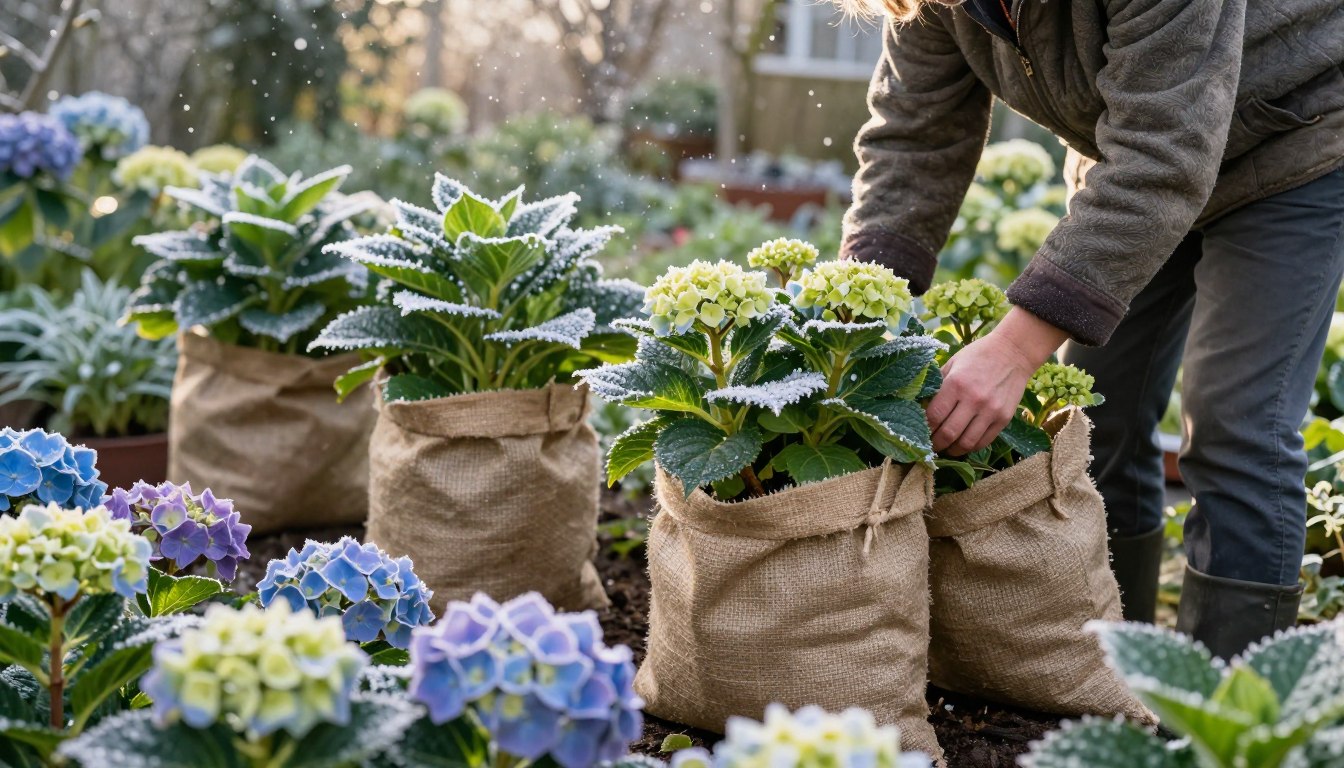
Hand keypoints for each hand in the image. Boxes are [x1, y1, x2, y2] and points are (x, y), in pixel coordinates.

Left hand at [927, 308, 1067, 454]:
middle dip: (935, 444)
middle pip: (948, 433)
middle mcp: (974, 399)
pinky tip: (963, 444)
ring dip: (952, 450)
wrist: (1014, 352)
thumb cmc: (978, 355)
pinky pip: (984, 441)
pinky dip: (970, 447)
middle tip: (930, 446)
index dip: (924, 429)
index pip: (934, 416)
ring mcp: (991, 411)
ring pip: (966, 442)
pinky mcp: (1004, 418)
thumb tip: (920, 407)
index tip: (920, 432)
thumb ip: (937, 385)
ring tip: (945, 448)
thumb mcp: (953, 363)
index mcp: (956, 384)